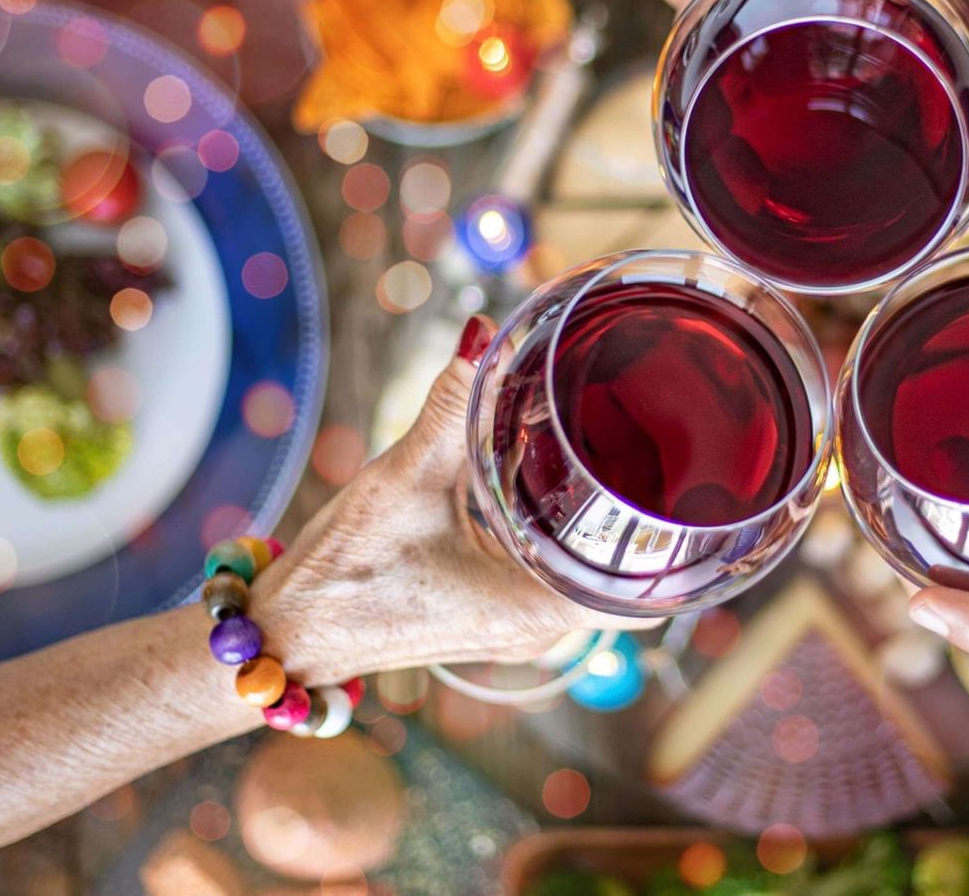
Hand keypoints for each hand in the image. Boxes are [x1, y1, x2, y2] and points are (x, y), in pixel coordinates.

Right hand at [254, 318, 633, 684]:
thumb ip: (450, 407)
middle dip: (635, 494)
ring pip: (587, 556)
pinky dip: (559, 515)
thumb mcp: (401, 480)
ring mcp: (522, 621)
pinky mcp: (498, 608)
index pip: (643, 572)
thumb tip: (485, 335)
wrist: (284, 635)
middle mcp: (542, 624)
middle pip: (622, 558)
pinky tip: (555, 466)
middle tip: (648, 420)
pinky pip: (552, 557)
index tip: (684, 460)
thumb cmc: (342, 576)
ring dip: (595, 504)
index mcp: (538, 607)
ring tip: (613, 432)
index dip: (670, 518)